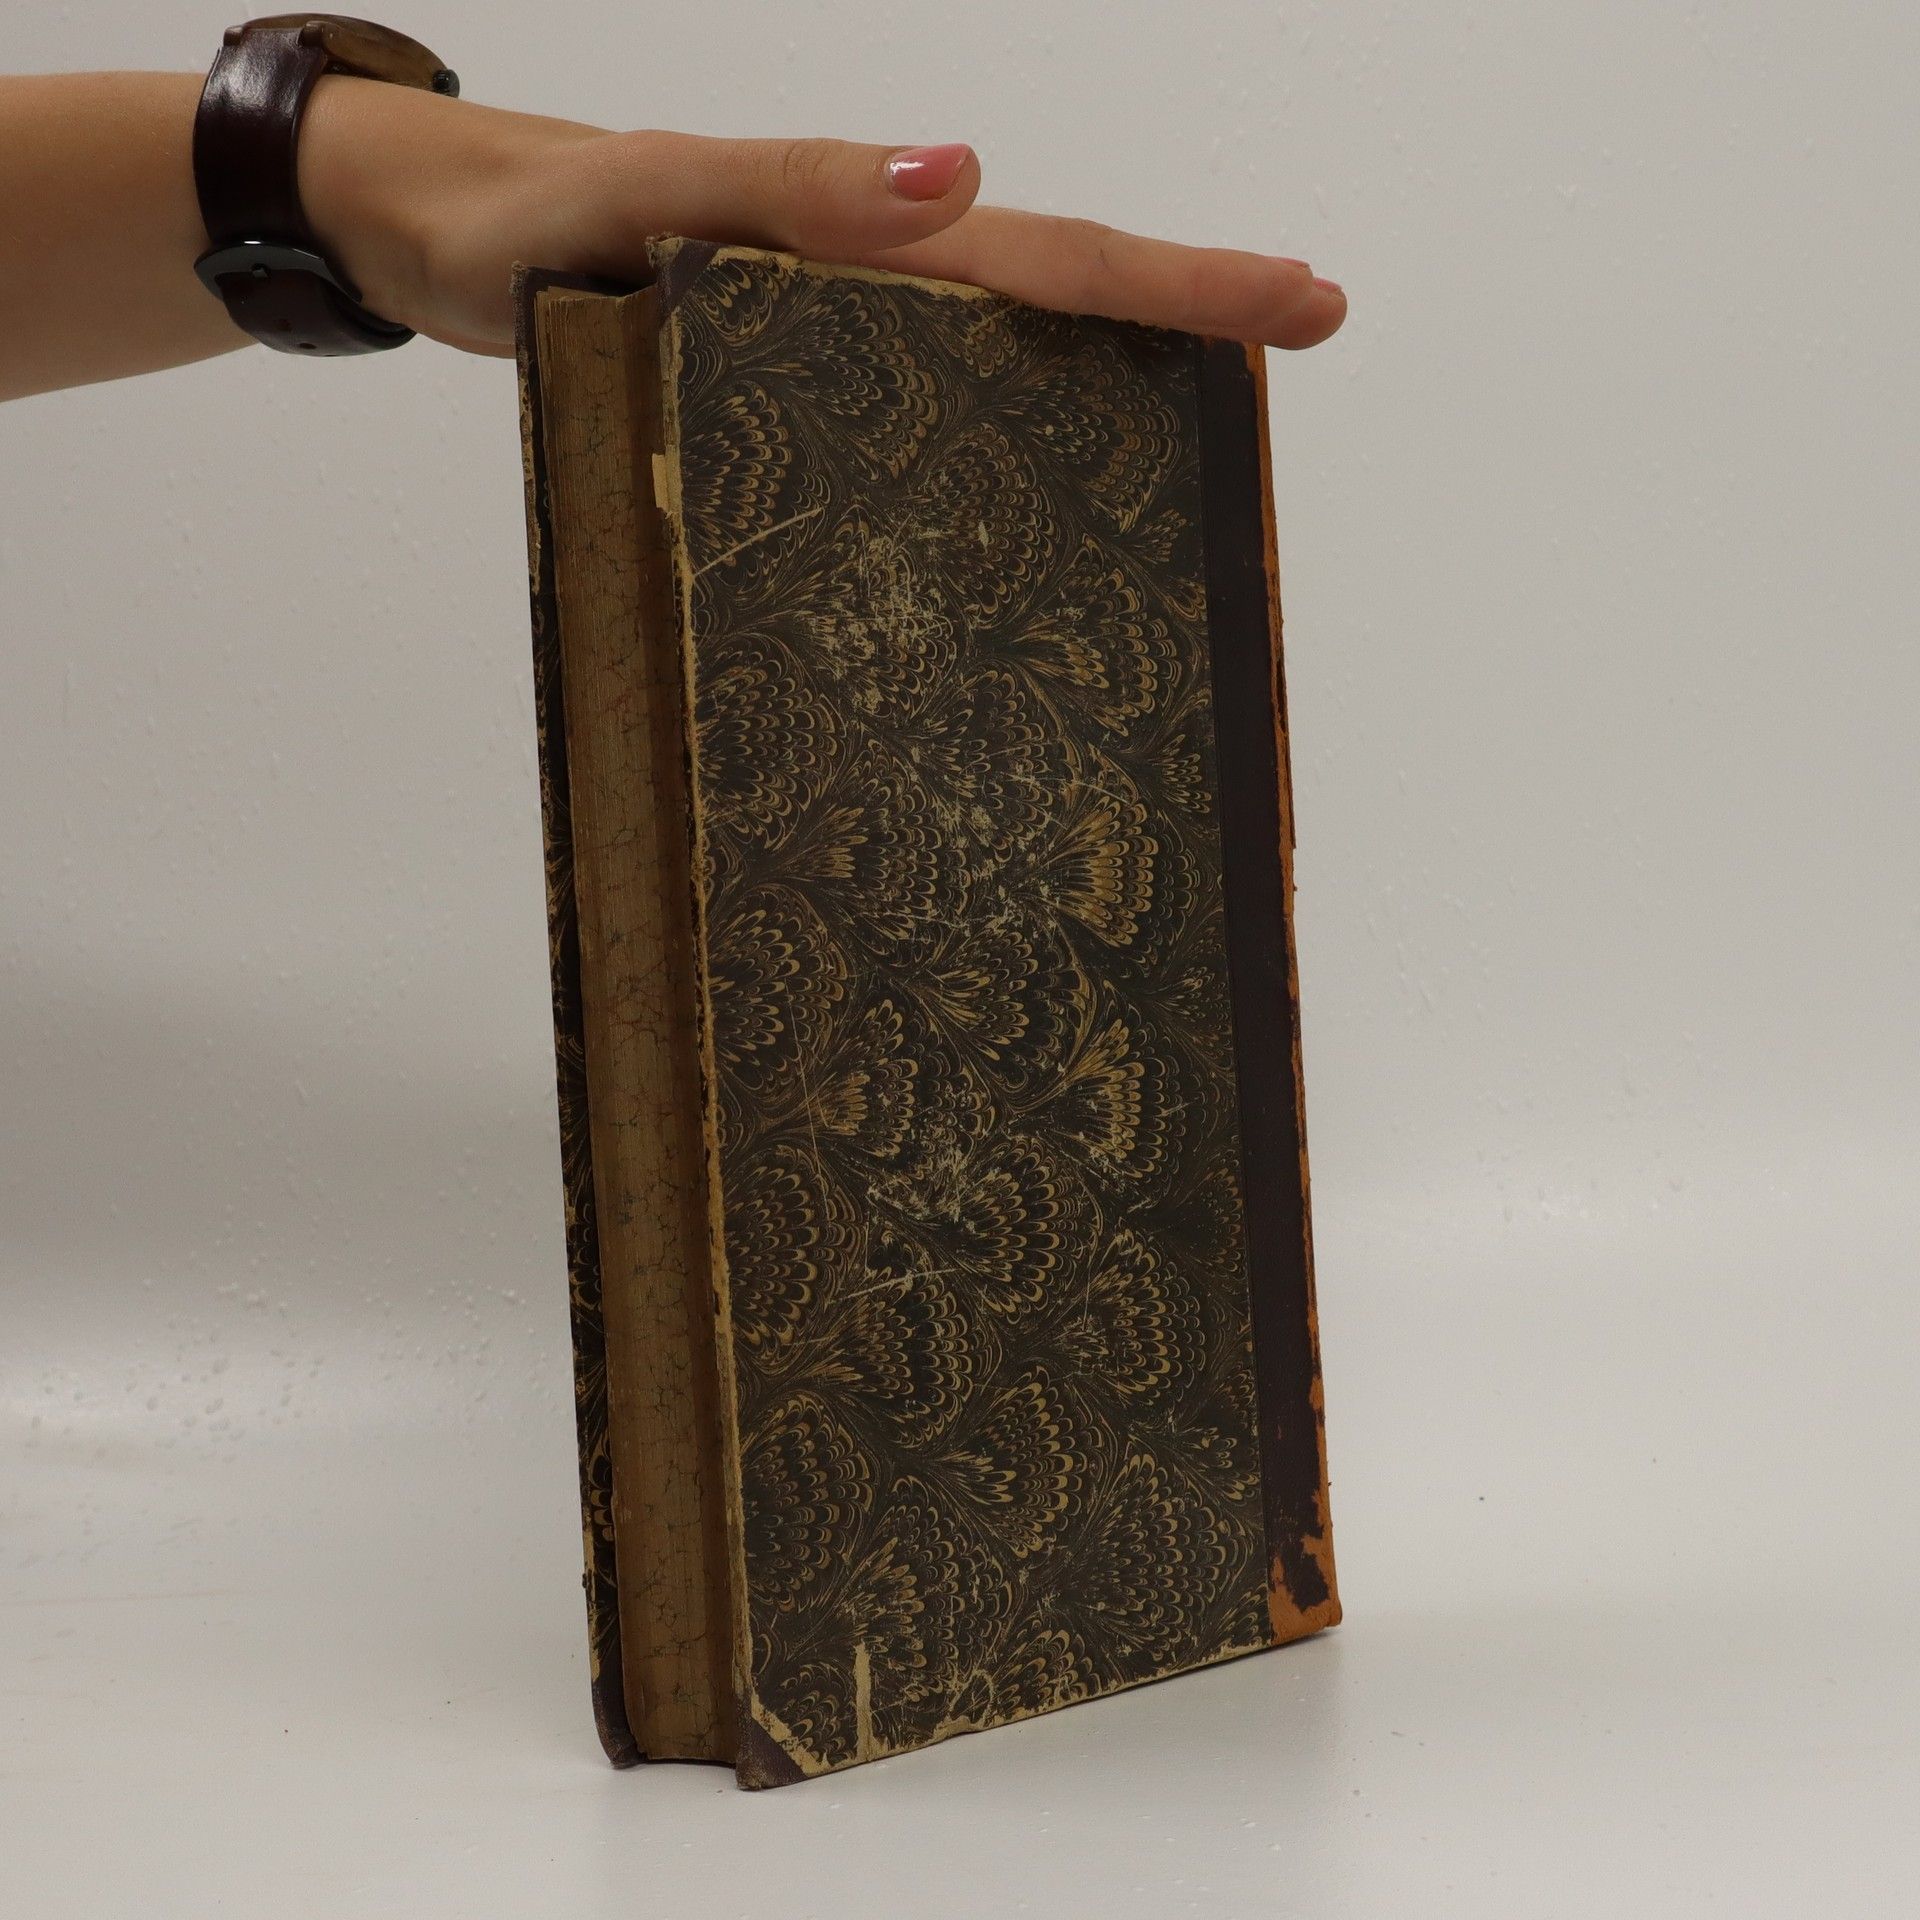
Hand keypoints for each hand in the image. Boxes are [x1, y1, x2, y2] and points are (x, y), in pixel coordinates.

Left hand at [300, 79, 1345, 358]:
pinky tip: (1020, 476)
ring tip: (1201, 429)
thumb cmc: (525, 222)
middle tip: (1303, 344)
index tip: (1303, 305)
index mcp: (858, 232)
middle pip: (1052, 292)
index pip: (1049, 253)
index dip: (1178, 282)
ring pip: (997, 346)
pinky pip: (913, 396)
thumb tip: (964, 180)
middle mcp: (865, 276)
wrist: (425, 235)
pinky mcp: (783, 371)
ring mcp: (830, 327)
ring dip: (1108, 369)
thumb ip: (789, 191)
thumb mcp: (648, 197)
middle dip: (1183, 316)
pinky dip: (991, 422)